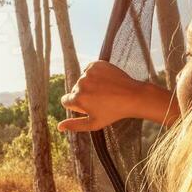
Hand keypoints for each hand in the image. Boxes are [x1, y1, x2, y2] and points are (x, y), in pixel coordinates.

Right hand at [58, 61, 176, 131]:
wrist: (133, 96)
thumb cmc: (113, 113)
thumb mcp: (94, 124)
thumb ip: (74, 126)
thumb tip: (59, 127)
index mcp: (78, 99)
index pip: (66, 101)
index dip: (77, 106)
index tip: (90, 107)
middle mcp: (81, 84)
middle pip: (75, 90)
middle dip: (84, 95)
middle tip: (101, 100)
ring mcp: (89, 73)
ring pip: (83, 80)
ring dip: (90, 85)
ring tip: (105, 91)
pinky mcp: (96, 64)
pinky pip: (89, 70)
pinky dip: (95, 75)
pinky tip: (105, 82)